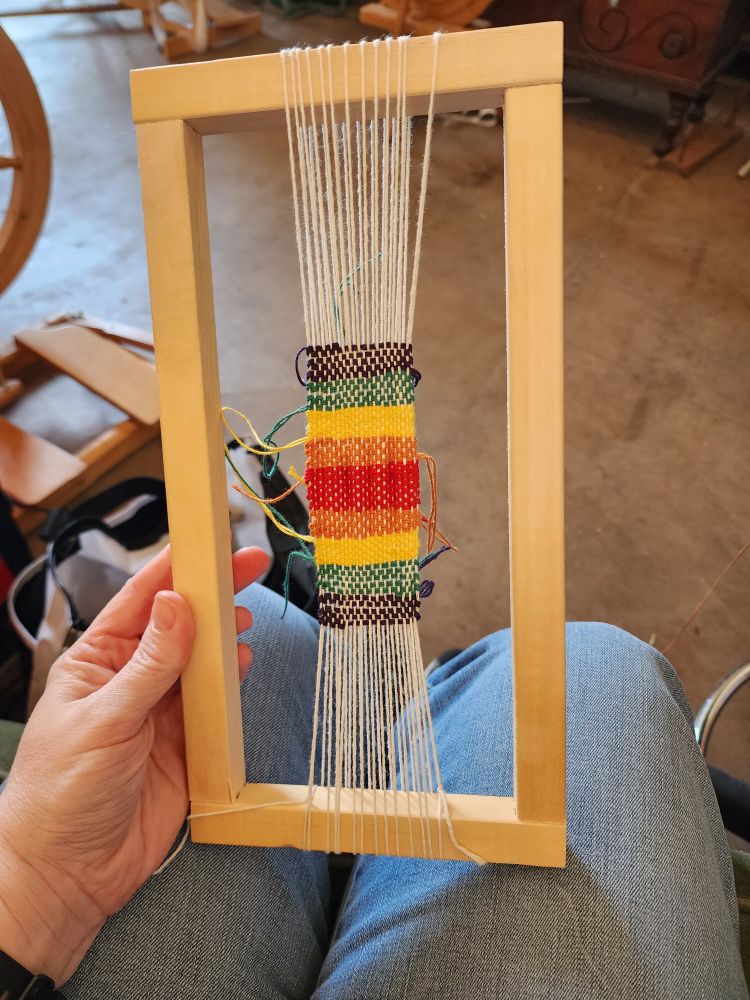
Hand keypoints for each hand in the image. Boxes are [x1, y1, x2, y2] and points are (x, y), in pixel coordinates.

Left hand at [0, 544, 268, 984]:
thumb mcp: (102, 720)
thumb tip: (176, 605)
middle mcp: (132, 679)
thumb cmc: (58, 794)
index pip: (141, 600)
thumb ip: (148, 664)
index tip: (210, 542)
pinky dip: (234, 682)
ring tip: (246, 619)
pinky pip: (217, 703)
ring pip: (203, 660)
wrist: (68, 875)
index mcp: (97, 661)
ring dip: (226, 637)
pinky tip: (243, 664)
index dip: (176, 568)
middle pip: (181, 624)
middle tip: (251, 564)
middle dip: (215, 594)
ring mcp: (161, 711)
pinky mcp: (188, 744)